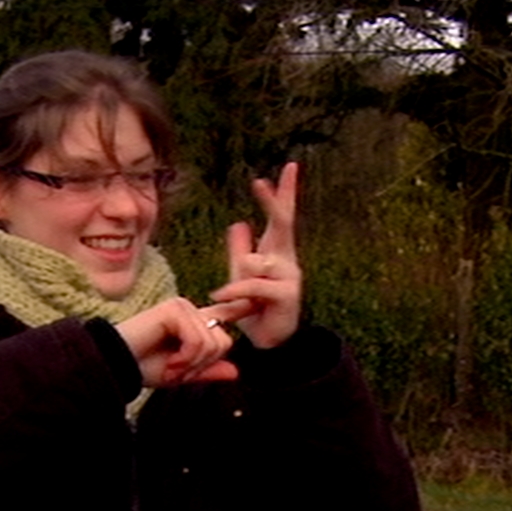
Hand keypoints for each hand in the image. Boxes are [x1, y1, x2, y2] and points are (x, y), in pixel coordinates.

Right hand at [116, 296, 252, 387]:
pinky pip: (198, 340)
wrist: (118, 366)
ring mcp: (182, 307)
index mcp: (193, 324)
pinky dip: (186, 357)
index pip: (223, 314)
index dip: (241, 307)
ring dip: (192, 364)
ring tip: (170, 366)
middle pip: (223, 342)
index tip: (258, 300)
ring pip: (212, 343)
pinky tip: (169, 361)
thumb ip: (208, 371)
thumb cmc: (144, 368)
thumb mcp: (183, 374)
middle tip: (177, 371)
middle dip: (203, 365)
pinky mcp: (174, 309)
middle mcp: (190, 311)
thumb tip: (236, 372)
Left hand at [210, 161, 302, 348]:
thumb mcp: (241, 276)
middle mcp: (287, 260)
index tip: (290, 167)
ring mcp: (290, 276)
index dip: (283, 193)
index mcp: (276, 253)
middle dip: (273, 200)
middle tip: (261, 180)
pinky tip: (221, 298)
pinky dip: (234, 292)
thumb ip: (240, 251)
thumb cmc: (255, 308)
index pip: (282, 217)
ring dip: (238, 280)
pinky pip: (253, 284)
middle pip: (282, 223)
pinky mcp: (287, 294)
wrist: (268, 342)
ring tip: (232, 299)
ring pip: (255, 262)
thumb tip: (238, 223)